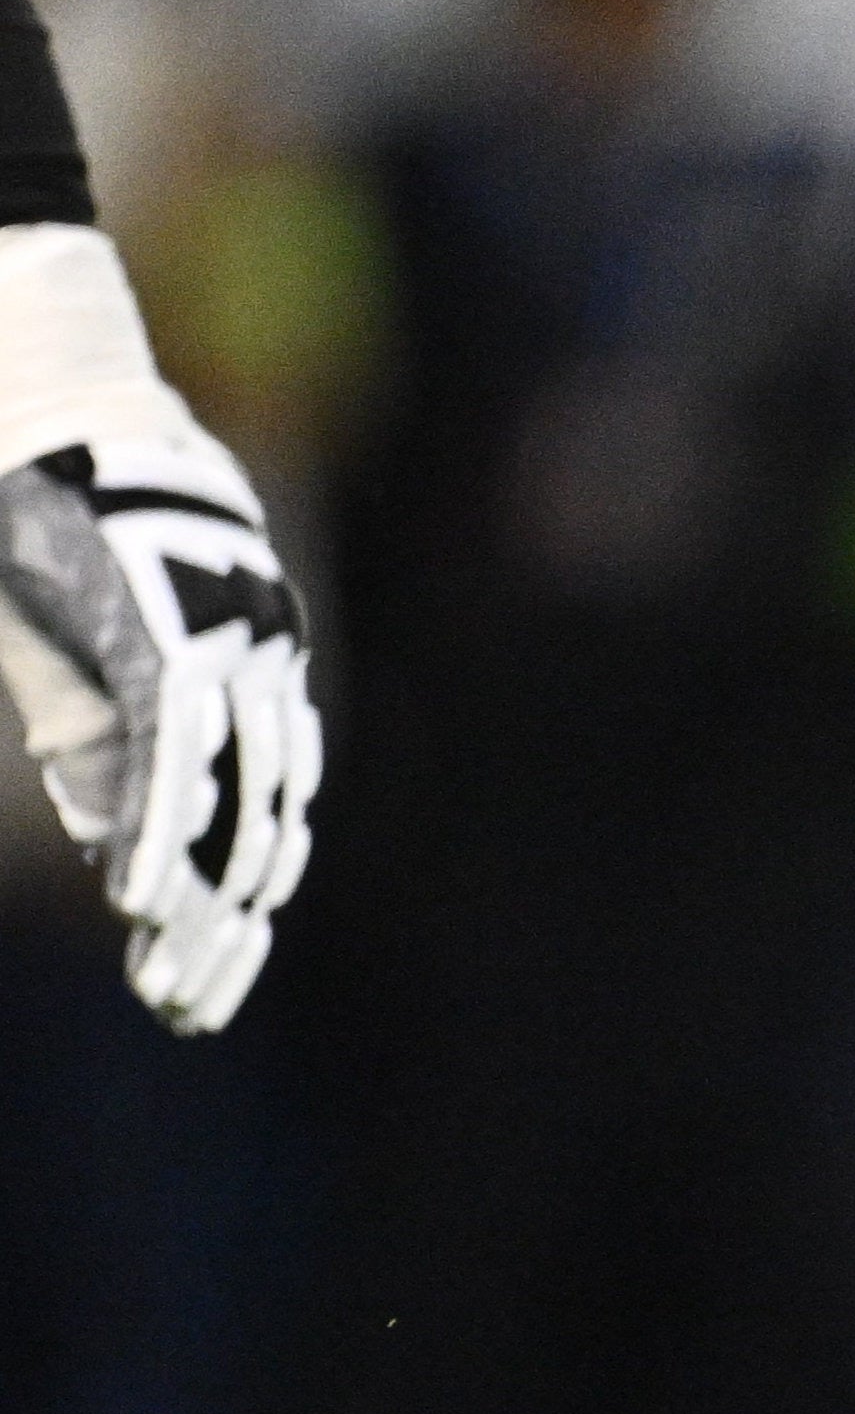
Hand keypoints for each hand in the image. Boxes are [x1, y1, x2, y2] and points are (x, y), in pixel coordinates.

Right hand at [0, 408, 318, 1030]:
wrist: (41, 405)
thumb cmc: (49, 520)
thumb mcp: (79, 654)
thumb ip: (102, 741)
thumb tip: (118, 831)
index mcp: (240, 681)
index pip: (253, 822)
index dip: (225, 913)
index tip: (194, 987)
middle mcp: (252, 673)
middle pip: (255, 832)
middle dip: (218, 930)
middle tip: (184, 1008)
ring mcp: (218, 652)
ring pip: (226, 804)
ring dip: (195, 903)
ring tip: (168, 978)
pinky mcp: (166, 633)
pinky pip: (172, 749)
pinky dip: (159, 827)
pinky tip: (139, 898)